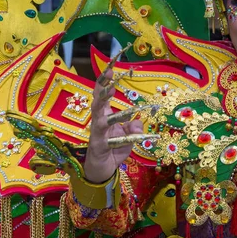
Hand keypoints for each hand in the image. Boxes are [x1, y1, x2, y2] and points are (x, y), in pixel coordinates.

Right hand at [84, 68, 143, 182]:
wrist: (101, 171)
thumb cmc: (113, 150)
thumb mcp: (128, 137)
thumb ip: (134, 128)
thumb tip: (139, 121)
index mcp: (104, 115)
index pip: (102, 94)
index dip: (105, 80)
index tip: (111, 66)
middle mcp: (98, 121)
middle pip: (97, 99)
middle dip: (103, 85)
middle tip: (109, 72)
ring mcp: (97, 133)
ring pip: (99, 114)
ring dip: (105, 102)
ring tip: (111, 89)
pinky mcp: (100, 146)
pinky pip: (111, 139)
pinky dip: (122, 136)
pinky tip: (130, 130)